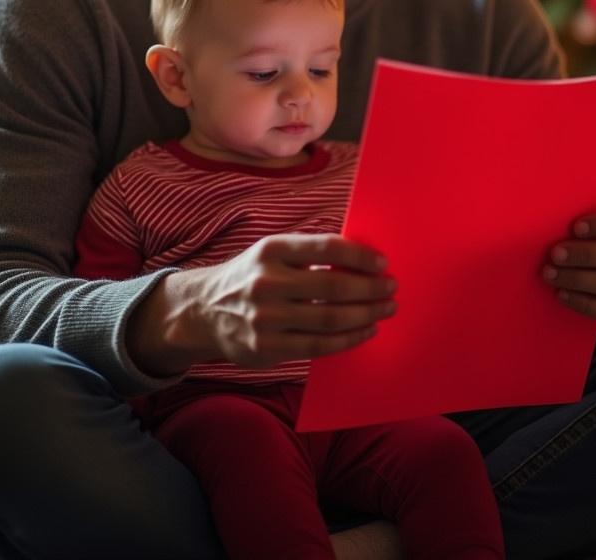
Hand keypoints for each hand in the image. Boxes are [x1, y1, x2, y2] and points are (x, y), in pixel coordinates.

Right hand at [192, 233, 396, 367]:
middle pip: (333, 286)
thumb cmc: (252, 276)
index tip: (383, 263)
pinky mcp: (266, 347)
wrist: (204, 311)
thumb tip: (362, 258)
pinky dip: (348, 339)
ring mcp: (265, 318)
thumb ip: (309, 253)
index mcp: (272, 250)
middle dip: (370, 288)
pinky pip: (318, 346)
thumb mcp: (272, 252)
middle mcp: (266, 282)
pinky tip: (366, 331)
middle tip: (392, 288)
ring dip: (366, 315)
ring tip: (385, 309)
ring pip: (330, 319)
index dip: (360, 255)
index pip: (326, 247)